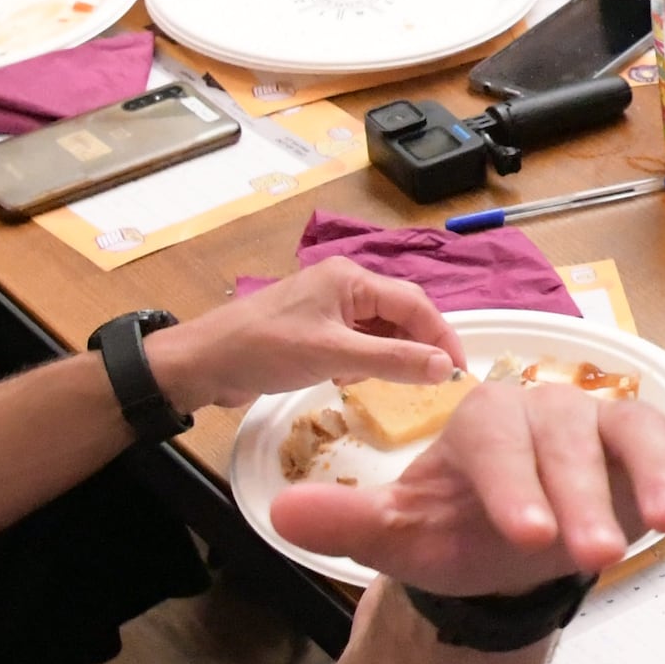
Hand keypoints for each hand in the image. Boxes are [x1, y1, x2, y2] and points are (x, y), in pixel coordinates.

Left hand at [148, 258, 465, 418]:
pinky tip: (357, 380)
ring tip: (401, 385)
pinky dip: (367, 361)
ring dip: (392, 356)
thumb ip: (393, 359)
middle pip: (401, 314)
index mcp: (351, 279)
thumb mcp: (334, 355)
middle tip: (438, 383)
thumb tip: (446, 368)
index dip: (443, 337)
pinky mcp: (315, 330)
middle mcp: (345, 286)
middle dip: (420, 346)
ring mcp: (329, 308)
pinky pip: (359, 342)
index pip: (415, 303)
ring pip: (381, 330)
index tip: (461, 372)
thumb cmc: (264, 349)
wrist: (203, 364)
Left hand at [272, 370, 664, 598]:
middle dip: (585, 496)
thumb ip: (349, 520)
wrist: (513, 541)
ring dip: (659, 476)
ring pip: (639, 434)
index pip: (498, 440)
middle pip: (572, 437)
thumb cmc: (460, 529)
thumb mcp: (400, 533)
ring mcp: (612, 425)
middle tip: (594, 556)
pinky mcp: (661, 448)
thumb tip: (284, 510)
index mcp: (485, 420)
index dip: (515, 487)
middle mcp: (552, 409)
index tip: (528, 539)